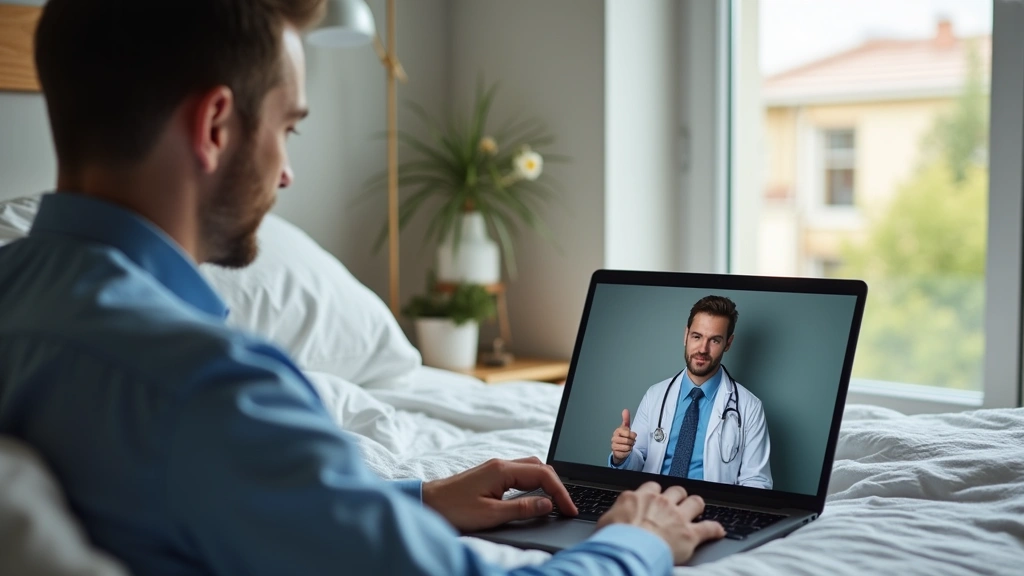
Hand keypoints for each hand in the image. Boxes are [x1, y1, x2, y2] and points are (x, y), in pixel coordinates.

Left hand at [422, 457, 578, 531]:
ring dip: (547, 482)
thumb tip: (548, 504)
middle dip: (558, 485)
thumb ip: (522, 509)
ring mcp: (495, 467)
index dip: (561, 493)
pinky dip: (534, 482)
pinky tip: (536, 495)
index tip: (570, 509)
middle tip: (567, 507)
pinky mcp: (491, 474)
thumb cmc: (454, 509)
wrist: (427, 502)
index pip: (543, 475)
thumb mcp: (490, 514)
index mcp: (502, 470)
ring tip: (557, 501)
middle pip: (540, 467)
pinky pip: (521, 473)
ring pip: (531, 468)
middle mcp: (501, 464)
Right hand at [597, 482, 724, 564]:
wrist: (629, 550)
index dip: (655, 492)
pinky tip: (718, 531)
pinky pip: (709, 528)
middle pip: (676, 490)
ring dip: (696, 505)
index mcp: (639, 497)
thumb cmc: (615, 539)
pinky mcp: (689, 534)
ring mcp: (677, 516)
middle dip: (678, 496)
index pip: (652, 486)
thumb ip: (614, 515)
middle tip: (677, 503)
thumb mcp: (606, 522)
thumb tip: (612, 520)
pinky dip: (715, 529)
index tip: (655, 497)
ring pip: (695, 501)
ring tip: (697, 509)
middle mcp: (660, 502)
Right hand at [611, 409, 636, 464]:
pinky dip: (628, 452)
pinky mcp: (615, 453)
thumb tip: (625, 410)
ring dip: (630, 447)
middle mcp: (614, 438)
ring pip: (627, 447)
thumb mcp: (626, 428)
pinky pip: (626, 453)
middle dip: (632, 442)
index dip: (633, 435)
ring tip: (628, 445)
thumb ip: (626, 419)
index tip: (632, 436)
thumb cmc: (623, 437)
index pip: (628, 433)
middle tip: (630, 441)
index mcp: (617, 431)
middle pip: (628, 441)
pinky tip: (626, 450)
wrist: (620, 448)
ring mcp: (614, 446)